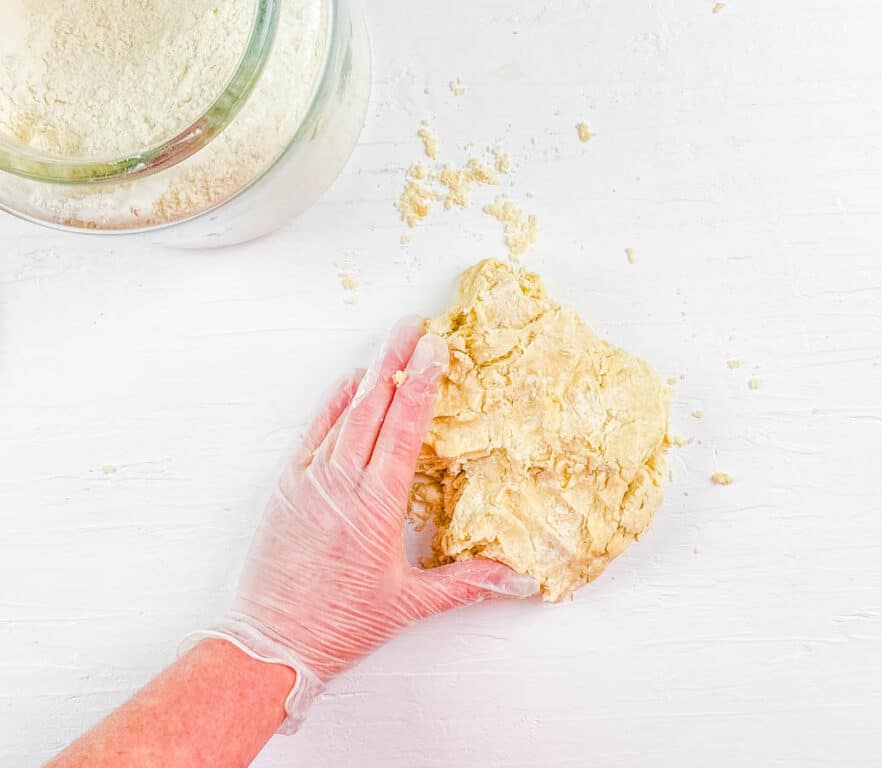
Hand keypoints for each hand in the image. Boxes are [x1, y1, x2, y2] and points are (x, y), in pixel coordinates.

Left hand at [191, 317, 537, 731]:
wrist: (271, 643)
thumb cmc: (339, 625)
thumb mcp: (408, 605)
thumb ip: (467, 583)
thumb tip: (520, 580)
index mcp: (376, 506)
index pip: (404, 428)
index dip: (421, 383)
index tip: (435, 348)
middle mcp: (341, 483)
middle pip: (374, 407)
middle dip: (396, 361)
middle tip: (415, 325)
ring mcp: (309, 481)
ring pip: (344, 415)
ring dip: (368, 376)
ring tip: (389, 344)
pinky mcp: (287, 488)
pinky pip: (313, 433)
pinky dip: (332, 405)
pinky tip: (348, 385)